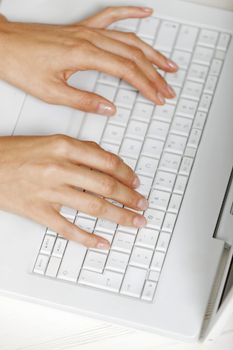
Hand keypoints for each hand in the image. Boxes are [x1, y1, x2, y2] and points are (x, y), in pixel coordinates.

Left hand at [0, 6, 177, 115]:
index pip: (126, 71)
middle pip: (133, 56)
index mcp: (84, 55)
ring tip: (168, 63)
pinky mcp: (82, 28)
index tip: (158, 97)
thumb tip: (109, 108)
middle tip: (168, 87)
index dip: (146, 85)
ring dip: (151, 51)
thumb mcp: (52, 92)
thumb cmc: (22, 64)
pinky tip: (145, 13)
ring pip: (129, 38)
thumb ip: (84, 101)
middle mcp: (89, 39)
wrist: (3, 44)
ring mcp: (87, 30)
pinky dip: (131, 13)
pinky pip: (112, 16)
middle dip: (155, 74)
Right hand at [0, 135, 148, 247]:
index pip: (107, 161)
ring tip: (135, 221)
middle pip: (105, 185)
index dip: (127, 174)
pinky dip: (88, 238)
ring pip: (93, 206)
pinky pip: (68, 229)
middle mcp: (58, 168)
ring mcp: (49, 192)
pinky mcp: (39, 211)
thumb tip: (107, 160)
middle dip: (130, 197)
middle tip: (143, 204)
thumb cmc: (17, 153)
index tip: (136, 182)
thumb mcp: (51, 140)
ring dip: (119, 216)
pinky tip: (103, 243)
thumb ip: (81, 149)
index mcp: (64, 146)